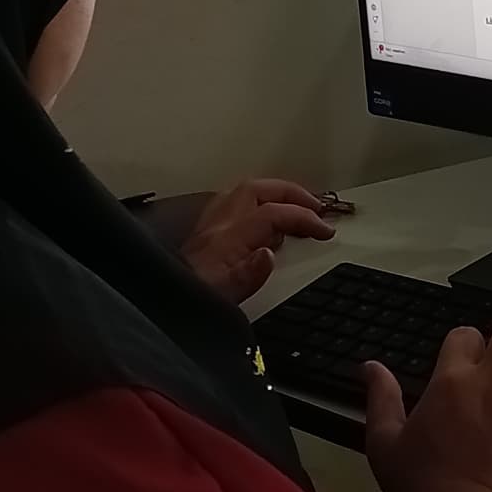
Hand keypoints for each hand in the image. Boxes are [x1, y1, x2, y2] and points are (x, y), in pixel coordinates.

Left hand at [178, 178, 334, 307]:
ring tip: (295, 205)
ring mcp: (210, 226)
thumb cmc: (194, 299)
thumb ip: (250, 274)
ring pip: (245, 192)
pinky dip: (257, 203)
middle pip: (258, 190)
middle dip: (293, 193)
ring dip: (274, 192)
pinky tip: (264, 218)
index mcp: (227, 238)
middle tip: (316, 207)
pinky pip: (235, 203)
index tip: (325, 231)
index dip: (304, 217)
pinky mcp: (205, 234)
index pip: (273, 213)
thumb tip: (269, 254)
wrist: (166, 301)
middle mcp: (218, 225)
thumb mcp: (226, 296)